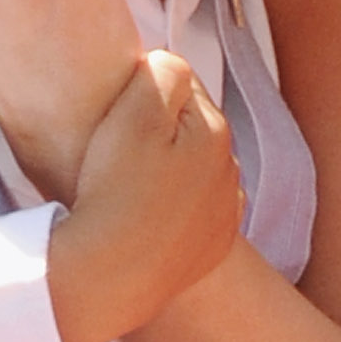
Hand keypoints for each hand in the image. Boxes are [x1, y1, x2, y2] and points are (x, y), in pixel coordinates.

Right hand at [46, 49, 242, 341]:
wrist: (109, 275)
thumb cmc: (115, 190)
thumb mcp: (134, 111)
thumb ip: (162, 71)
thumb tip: (171, 66)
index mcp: (216, 130)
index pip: (182, 85)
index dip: (144, 93)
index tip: (116, 116)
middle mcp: (231, 169)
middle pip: (192, 129)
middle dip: (161, 130)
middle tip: (116, 152)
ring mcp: (224, 212)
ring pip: (194, 170)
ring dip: (169, 170)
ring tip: (128, 188)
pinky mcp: (211, 248)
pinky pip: (194, 213)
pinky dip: (174, 209)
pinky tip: (146, 216)